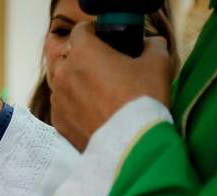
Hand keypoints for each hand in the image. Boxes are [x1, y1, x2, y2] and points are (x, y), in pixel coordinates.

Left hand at [51, 23, 172, 150]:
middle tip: (108, 70)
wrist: (130, 145)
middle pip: (70, 57)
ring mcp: (58, 99)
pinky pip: (64, 106)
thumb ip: (152, 45)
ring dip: (79, 84)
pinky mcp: (57, 122)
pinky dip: (76, 106)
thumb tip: (149, 45)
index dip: (96, 33)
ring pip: (65, 83)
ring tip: (103, 95)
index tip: (108, 42)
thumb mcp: (158, 63)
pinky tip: (95, 113)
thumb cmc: (143, 100)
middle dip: (85, 60)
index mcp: (83, 52)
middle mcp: (63, 73)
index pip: (82, 30)